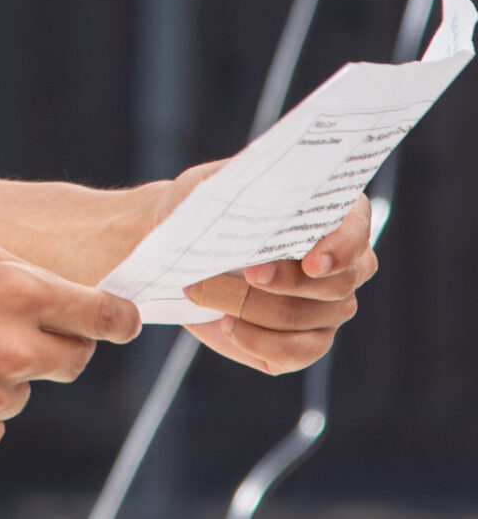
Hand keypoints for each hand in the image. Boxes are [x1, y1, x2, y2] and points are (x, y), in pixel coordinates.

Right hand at [0, 240, 139, 468]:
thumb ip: (26, 275)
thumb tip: (74, 302)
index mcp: (14, 293)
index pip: (99, 316)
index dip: (117, 318)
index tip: (122, 321)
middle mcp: (8, 351)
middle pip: (72, 360)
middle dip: (56, 344)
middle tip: (12, 328)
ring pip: (23, 392)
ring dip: (1, 373)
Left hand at [182, 193, 377, 373]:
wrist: (183, 252)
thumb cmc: (203, 211)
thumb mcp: (212, 188)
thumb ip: (234, 186)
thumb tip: (250, 188)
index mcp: (332, 214)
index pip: (356, 232)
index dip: (339, 249)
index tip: (311, 262)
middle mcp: (342, 264)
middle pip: (338, 284)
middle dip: (290, 281)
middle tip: (250, 273)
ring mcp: (330, 307)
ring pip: (309, 317)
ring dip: (256, 307)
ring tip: (211, 293)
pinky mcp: (308, 341)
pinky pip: (296, 352)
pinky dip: (258, 341)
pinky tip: (228, 324)